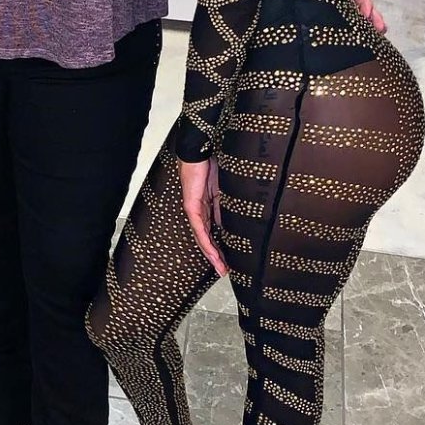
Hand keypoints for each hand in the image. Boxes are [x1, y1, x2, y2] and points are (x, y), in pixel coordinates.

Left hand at [178, 156, 227, 276]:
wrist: (200, 152)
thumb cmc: (211, 167)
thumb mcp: (222, 192)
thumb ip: (224, 207)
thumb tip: (232, 224)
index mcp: (205, 208)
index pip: (212, 232)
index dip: (219, 247)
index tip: (228, 261)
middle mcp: (198, 212)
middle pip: (206, 239)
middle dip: (215, 256)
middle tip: (224, 271)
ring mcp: (193, 210)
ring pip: (202, 237)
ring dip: (211, 254)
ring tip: (220, 267)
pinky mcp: (191, 206)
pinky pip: (199, 227)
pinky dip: (205, 241)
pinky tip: (212, 252)